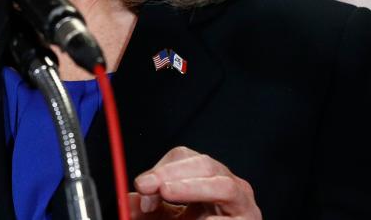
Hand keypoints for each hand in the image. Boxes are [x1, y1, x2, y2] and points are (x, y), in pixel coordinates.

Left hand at [127, 146, 260, 219]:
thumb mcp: (169, 218)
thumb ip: (149, 208)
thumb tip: (127, 201)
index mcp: (207, 178)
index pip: (184, 157)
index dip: (161, 168)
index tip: (142, 185)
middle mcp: (229, 185)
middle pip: (204, 165)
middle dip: (174, 173)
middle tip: (153, 186)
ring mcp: (243, 204)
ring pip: (222, 186)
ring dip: (192, 188)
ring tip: (168, 192)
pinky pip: (232, 219)